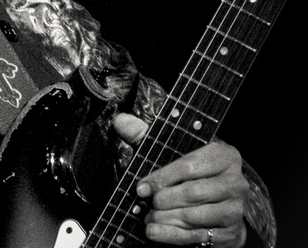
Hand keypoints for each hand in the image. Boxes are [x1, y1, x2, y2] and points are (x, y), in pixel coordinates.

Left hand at [113, 113, 249, 247]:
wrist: (221, 202)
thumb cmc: (192, 172)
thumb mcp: (172, 149)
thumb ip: (145, 134)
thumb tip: (120, 121)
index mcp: (224, 156)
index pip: (189, 166)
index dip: (161, 178)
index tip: (141, 188)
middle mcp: (235, 182)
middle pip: (193, 192)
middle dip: (164, 200)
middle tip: (149, 205)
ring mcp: (236, 209)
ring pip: (196, 216)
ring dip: (167, 219)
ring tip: (150, 219)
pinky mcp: (232, 232)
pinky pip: (199, 236)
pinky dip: (174, 236)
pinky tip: (156, 233)